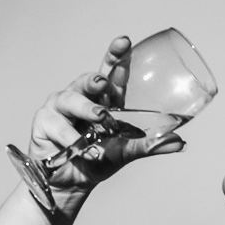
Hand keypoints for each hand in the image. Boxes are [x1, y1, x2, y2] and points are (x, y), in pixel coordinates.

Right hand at [26, 35, 185, 204]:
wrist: (72, 183)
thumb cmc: (98, 160)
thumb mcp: (126, 152)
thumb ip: (150, 145)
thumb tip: (180, 143)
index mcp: (103, 98)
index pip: (111, 71)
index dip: (116, 55)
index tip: (125, 41)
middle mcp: (80, 96)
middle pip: (88, 79)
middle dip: (96, 78)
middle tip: (103, 81)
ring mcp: (60, 106)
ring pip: (73, 100)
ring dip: (86, 109)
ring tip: (100, 118)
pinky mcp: (44, 122)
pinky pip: (60, 127)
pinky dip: (74, 140)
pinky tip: (84, 150)